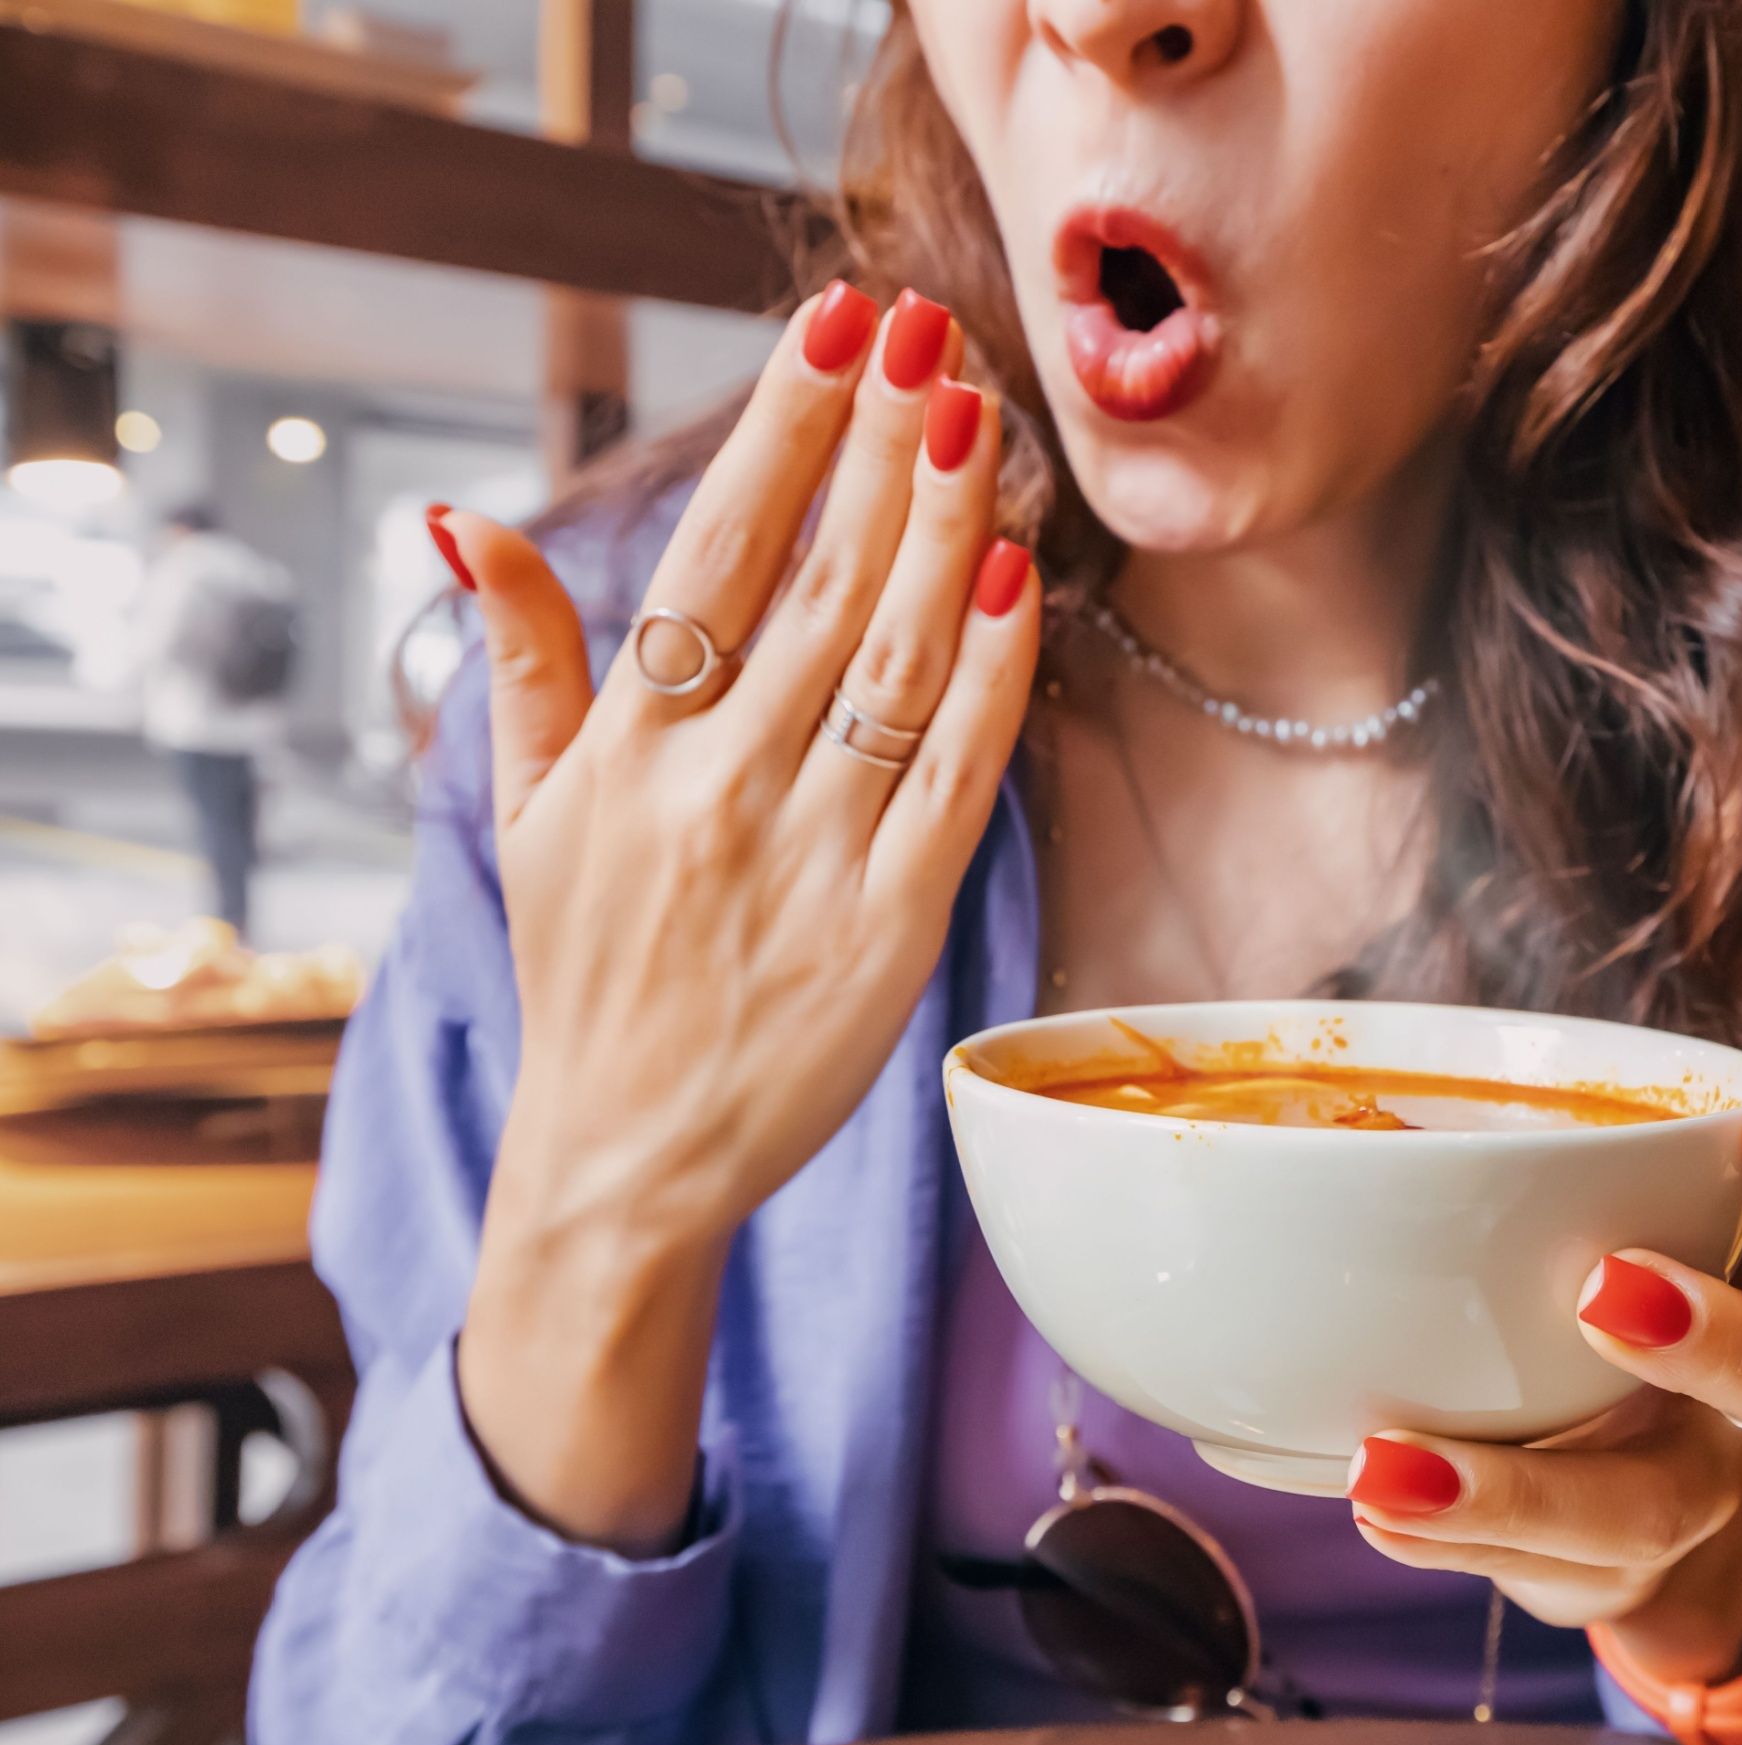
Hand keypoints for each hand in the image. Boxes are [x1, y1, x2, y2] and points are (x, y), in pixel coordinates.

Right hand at [436, 286, 1041, 1550]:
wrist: (622, 1159)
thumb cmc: (583, 974)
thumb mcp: (526, 813)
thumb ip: (522, 661)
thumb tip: (465, 519)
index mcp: (627, 753)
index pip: (711, 558)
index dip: (778, 434)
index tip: (831, 328)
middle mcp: (716, 793)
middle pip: (816, 591)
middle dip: (878, 450)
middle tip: (929, 331)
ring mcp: (808, 861)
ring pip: (891, 667)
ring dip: (941, 534)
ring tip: (978, 416)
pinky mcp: (889, 930)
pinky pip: (953, 780)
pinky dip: (988, 680)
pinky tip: (1015, 580)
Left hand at [1347, 1056, 1741, 1687]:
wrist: (1612, 1509)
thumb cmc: (1550, 1312)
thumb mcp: (1542, 1217)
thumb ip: (1475, 1153)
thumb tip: (1217, 1092)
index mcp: (1734, 1254)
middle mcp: (1736, 1380)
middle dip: (1712, 1329)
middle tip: (1605, 1290)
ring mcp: (1681, 1488)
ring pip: (1650, 1505)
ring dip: (1522, 1488)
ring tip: (1388, 1469)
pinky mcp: (1607, 1575)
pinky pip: (1549, 1578)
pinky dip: (1453, 1544)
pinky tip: (1377, 1511)